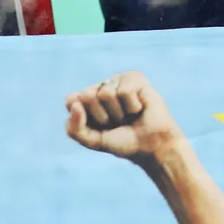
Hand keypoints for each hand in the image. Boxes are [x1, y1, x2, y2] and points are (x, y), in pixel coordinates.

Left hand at [65, 71, 186, 164]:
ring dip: (118, 112)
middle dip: (102, 116)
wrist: (152, 146)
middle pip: (87, 95)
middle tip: (117, 122)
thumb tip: (75, 103)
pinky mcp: (135, 77)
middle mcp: (101, 86)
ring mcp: (118, 80)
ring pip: (106, 93)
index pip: (71, 100)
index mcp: (87, 100)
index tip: (99, 127)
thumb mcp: (93, 141)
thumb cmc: (123, 142)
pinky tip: (140, 107)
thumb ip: (74, 128)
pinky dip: (132, 106)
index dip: (85, 118)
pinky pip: (124, 91)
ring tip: (129, 115)